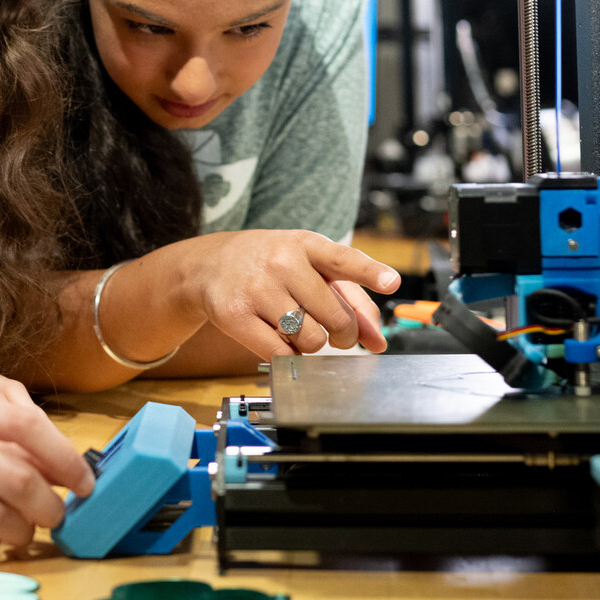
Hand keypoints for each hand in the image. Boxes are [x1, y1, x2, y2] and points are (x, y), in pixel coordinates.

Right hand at [159, 230, 397, 358]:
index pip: (344, 258)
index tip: (392, 281)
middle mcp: (282, 262)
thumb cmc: (271, 266)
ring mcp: (257, 287)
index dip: (370, 272)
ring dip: (309, 343)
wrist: (208, 264)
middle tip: (335, 334)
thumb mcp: (310, 268)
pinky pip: (279, 353)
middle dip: (342, 335)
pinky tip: (278, 338)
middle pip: (334, 318)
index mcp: (306, 244)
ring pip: (309, 339)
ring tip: (295, 327)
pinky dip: (287, 354)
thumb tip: (377, 341)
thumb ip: (350, 300)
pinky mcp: (235, 314)